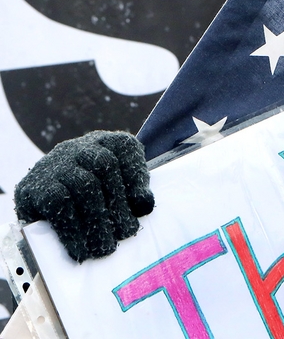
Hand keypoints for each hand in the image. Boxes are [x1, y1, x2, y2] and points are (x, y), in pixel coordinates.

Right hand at [14, 131, 154, 261]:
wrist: (45, 210)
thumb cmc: (94, 201)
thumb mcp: (120, 192)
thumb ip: (135, 193)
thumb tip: (144, 204)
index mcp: (104, 142)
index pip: (124, 147)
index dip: (136, 176)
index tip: (144, 207)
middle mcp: (78, 147)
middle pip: (104, 165)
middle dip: (118, 204)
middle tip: (127, 234)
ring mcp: (53, 164)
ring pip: (82, 184)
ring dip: (97, 219)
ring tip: (105, 247)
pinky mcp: (32, 186)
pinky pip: (56, 203)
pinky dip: (72, 228)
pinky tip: (80, 248)